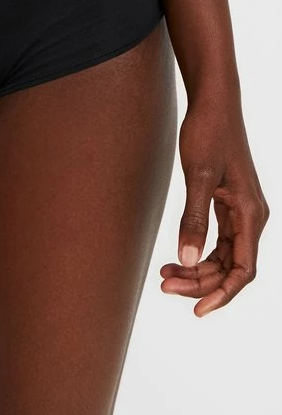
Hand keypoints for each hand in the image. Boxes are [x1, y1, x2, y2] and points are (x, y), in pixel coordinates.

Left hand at [160, 100, 268, 315]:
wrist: (213, 103)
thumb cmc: (208, 133)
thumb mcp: (197, 175)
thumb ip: (193, 218)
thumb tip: (186, 258)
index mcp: (250, 214)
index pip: (243, 270)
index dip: (222, 294)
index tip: (197, 310)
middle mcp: (250, 216)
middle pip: (230, 267)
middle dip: (200, 282)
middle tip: (163, 284)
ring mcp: (239, 211)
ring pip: (222, 256)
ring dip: (196, 270)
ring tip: (164, 275)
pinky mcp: (226, 203)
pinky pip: (217, 241)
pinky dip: (198, 253)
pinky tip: (176, 258)